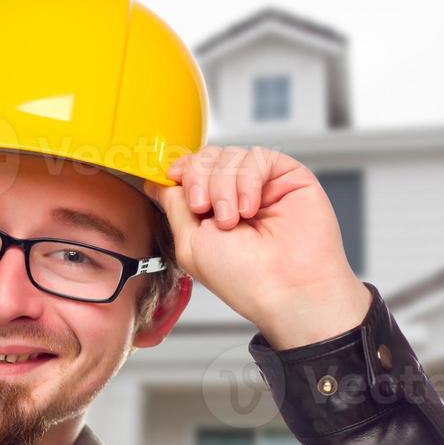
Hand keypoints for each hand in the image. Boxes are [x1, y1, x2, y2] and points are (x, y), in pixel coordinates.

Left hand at [143, 146, 372, 349]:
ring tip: (233, 219)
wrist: (286, 289)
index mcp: (212, 212)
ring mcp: (262, 185)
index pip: (191, 170)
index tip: (174, 177)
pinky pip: (257, 157)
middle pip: (207, 157)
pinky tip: (251, 208)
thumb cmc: (243, 278)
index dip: (181, 169)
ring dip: (223, 186)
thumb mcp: (191, 242)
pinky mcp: (287, 177)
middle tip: (204, 209)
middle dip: (199, 179)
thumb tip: (156, 182)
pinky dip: (248, 180)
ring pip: (230, 155)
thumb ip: (174, 206)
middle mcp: (237, 196)